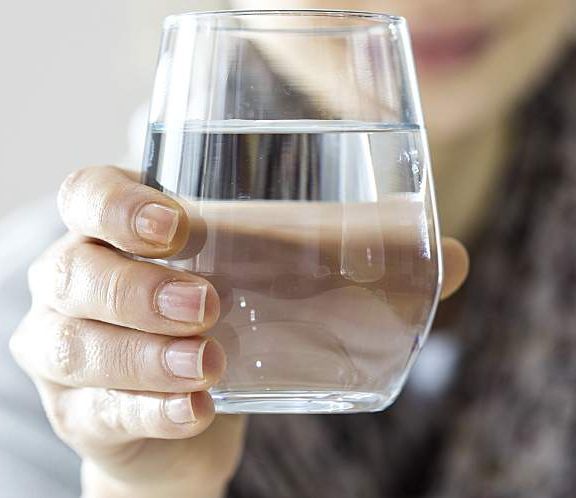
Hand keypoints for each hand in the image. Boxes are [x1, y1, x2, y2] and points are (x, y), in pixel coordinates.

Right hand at [9, 165, 468, 497]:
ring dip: (145, 354)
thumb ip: (353, 266)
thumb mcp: (272, 286)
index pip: (89, 195)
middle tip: (207, 303)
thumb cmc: (226, 326)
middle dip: (139, 287)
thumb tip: (453, 259)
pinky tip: (197, 410)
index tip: (175, 225)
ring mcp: (69, 351)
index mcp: (122, 233)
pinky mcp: (83, 411)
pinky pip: (99, 409)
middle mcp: (80, 284)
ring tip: (212, 362)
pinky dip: (150, 410)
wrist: (181, 416)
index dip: (118, 204)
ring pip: (76, 344)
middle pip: (74, 270)